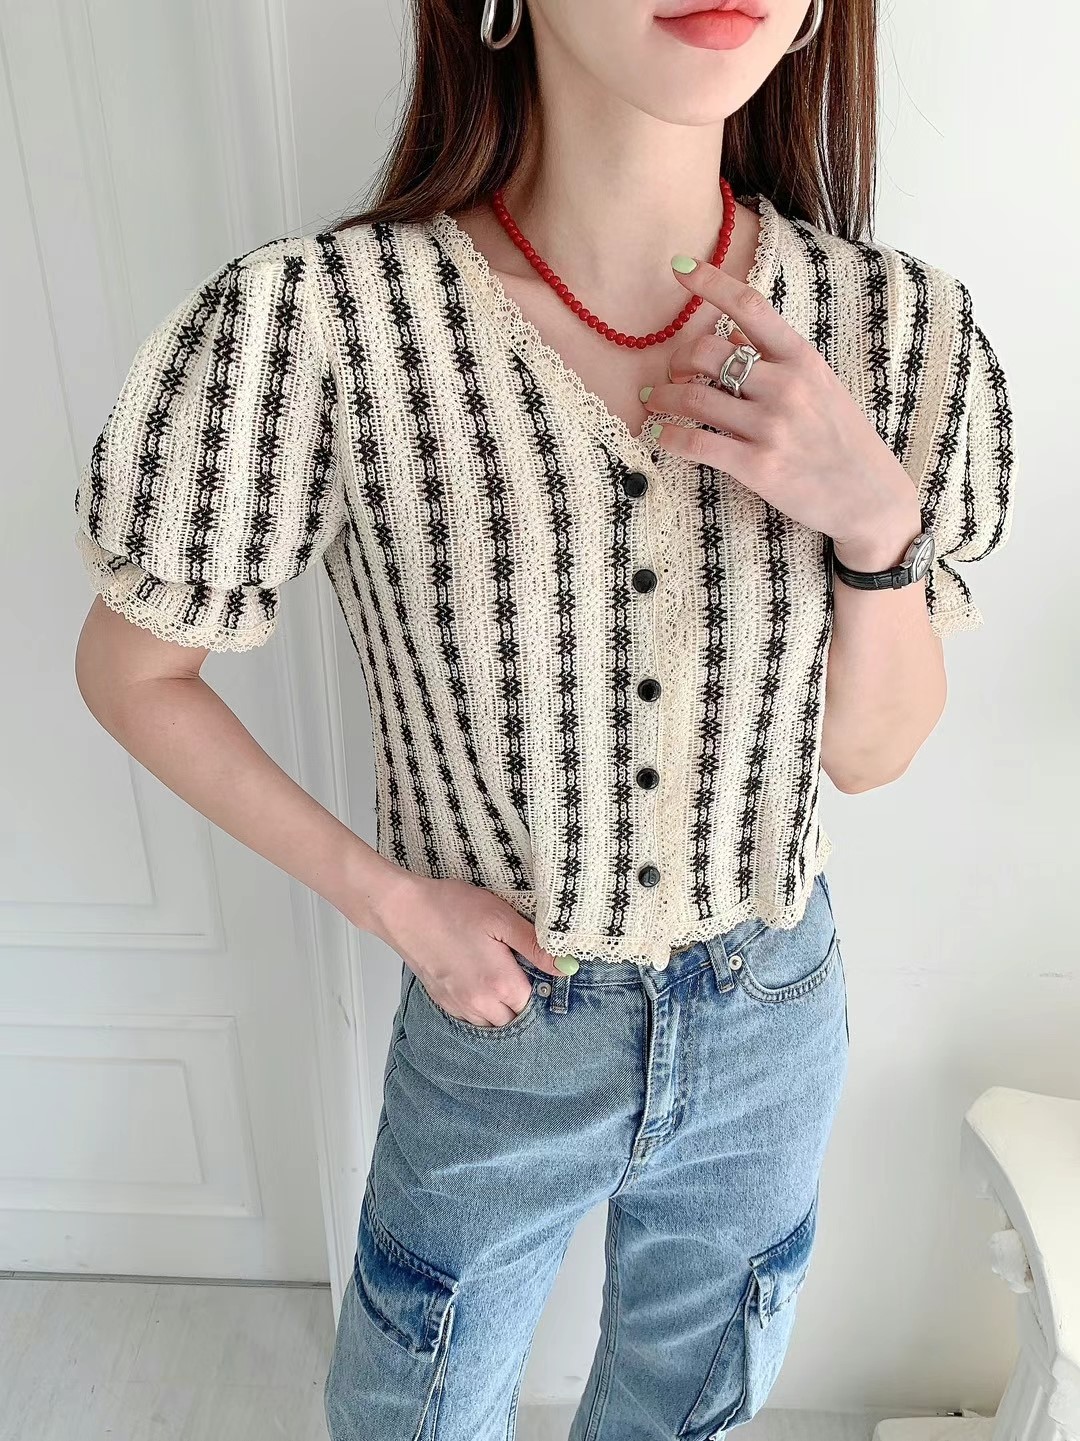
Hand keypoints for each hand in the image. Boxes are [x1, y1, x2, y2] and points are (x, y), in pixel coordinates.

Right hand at [367, 870, 564, 1027]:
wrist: (403, 910)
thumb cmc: (451, 908)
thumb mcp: (501, 918)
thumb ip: (535, 945)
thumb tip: (566, 966)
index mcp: (501, 984)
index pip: (536, 1002)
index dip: (541, 985)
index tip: (536, 967)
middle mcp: (480, 1004)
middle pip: (515, 1018)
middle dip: (522, 1000)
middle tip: (519, 971)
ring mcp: (459, 1006)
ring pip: (493, 1022)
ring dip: (502, 1008)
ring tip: (500, 977)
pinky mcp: (443, 1001)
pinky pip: (471, 1018)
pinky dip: (481, 1009)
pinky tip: (479, 983)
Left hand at [645, 253, 921, 560]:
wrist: (870, 497)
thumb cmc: (841, 440)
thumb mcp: (821, 386)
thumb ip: (777, 359)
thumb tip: (729, 333)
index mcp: (802, 359)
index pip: (750, 307)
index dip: (710, 283)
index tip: (678, 268)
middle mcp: (785, 386)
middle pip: (707, 352)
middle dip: (678, 360)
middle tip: (671, 375)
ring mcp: (771, 427)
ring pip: (693, 398)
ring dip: (662, 398)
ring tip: (652, 403)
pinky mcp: (757, 466)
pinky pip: (696, 444)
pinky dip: (667, 437)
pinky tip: (658, 435)